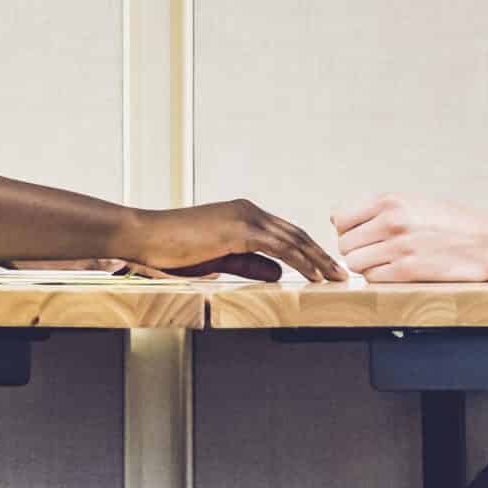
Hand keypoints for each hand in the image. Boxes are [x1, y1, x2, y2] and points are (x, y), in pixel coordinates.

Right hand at [122, 199, 347, 284]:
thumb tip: (279, 274)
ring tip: (336, 277)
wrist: (145, 236)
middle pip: (295, 234)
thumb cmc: (173, 250)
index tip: (325, 267)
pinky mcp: (238, 230)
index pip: (284, 233)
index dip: (308, 250)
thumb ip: (249, 265)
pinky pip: (278, 248)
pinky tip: (313, 275)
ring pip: (292, 239)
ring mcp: (244, 217)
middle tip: (342, 273)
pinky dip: (300, 262)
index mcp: (242, 214)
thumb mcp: (218, 259)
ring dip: (318, 259)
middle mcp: (248, 210)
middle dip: (321, 254)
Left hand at [334, 196, 487, 283]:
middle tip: (374, 252)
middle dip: (356, 250)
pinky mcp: (409, 271)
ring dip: (367, 266)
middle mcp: (391, 221)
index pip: (340, 218)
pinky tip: (397, 271)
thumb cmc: (452, 222)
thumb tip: (336, 219)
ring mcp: (399, 247)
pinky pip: (373, 279)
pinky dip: (380, 278)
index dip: (347, 230)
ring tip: (387, 262)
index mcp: (390, 200)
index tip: (359, 236)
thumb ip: (376, 209)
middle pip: (345, 244)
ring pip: (356, 263)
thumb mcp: (413, 202)